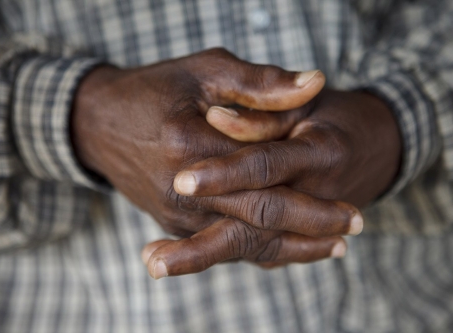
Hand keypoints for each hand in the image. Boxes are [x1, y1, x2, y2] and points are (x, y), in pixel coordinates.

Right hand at [71, 48, 362, 277]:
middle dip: (312, 225)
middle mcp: (183, 189)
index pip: (262, 170)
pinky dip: (262, 249)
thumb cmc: (155, 89)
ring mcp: (177, 213)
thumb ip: (259, 83)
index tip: (350, 198)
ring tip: (335, 247)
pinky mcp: (175, 223)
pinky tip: (291, 247)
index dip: (309, 184)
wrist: (99, 123)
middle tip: (354, 226)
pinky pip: (225, 244)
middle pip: (259, 216)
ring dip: (293, 247)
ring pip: (244, 242)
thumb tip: (315, 83)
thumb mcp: (203, 71)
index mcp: (191, 143)